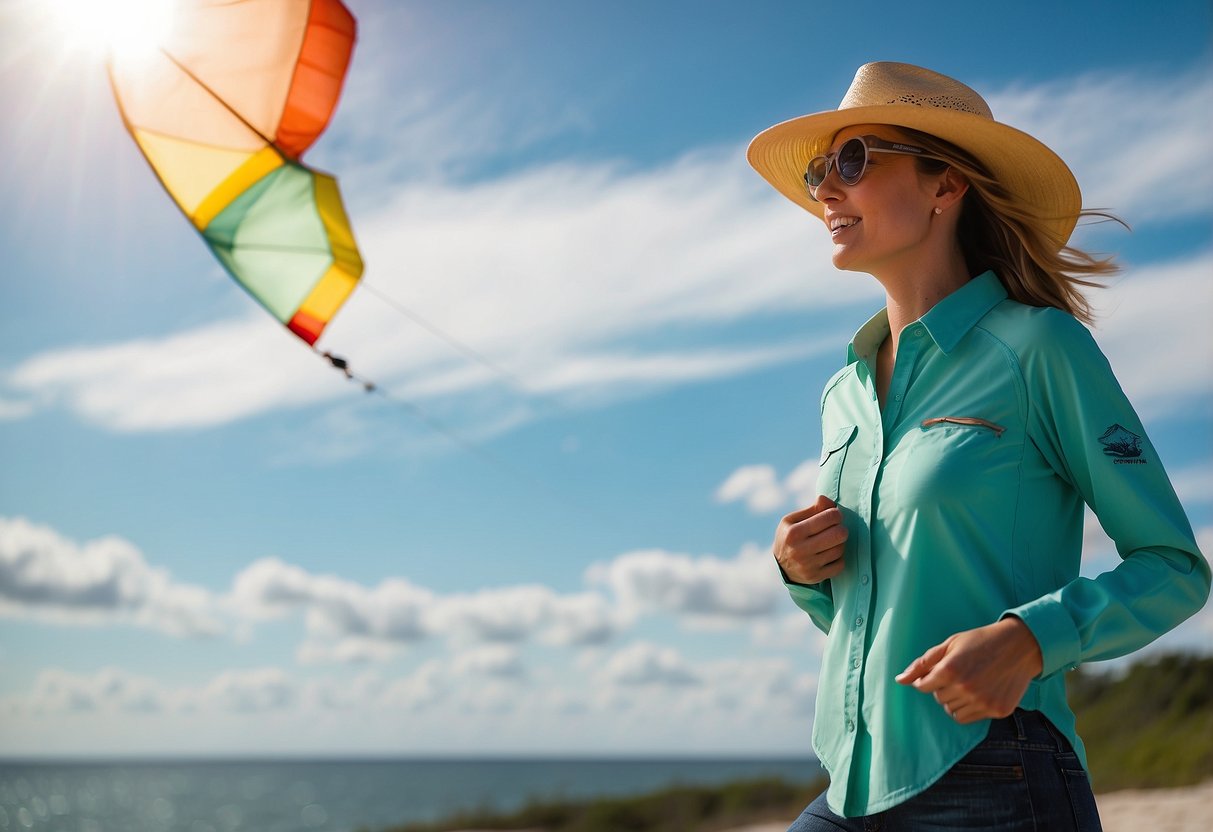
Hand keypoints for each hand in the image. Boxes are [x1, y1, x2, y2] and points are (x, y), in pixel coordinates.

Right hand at [773, 494, 847, 583]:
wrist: (782, 566)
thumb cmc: (790, 537)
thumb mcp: (793, 520)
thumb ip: (812, 509)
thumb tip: (827, 500)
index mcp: (794, 532)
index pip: (829, 517)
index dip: (835, 513)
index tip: (833, 515)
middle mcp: (800, 550)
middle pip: (838, 534)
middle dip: (841, 528)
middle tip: (836, 528)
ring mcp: (808, 566)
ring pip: (840, 549)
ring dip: (840, 543)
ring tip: (832, 540)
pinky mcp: (816, 577)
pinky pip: (840, 565)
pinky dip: (839, 558)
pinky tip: (830, 553)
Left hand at [895, 617, 1043, 723]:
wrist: (1021, 645)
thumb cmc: (981, 641)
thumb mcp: (949, 645)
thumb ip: (923, 664)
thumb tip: (899, 680)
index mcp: (950, 670)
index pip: (923, 686)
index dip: (928, 679)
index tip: (939, 671)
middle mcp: (965, 688)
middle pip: (938, 698)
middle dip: (943, 687)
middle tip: (959, 673)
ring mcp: (982, 702)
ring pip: (952, 711)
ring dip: (955, 699)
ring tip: (969, 682)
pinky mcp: (997, 711)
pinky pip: (969, 718)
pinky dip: (969, 708)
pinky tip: (979, 691)